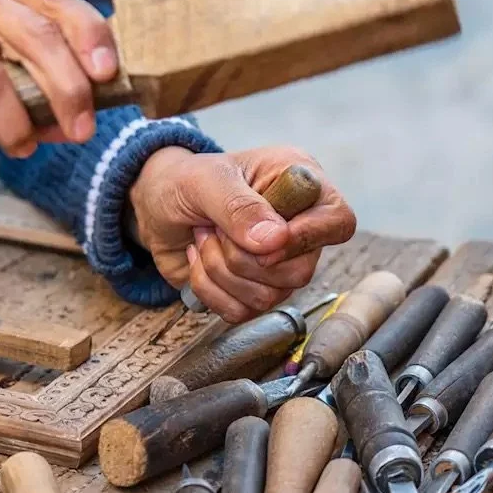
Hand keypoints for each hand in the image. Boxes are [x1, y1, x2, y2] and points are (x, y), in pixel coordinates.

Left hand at [128, 146, 355, 321]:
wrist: (154, 207)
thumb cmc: (183, 181)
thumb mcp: (204, 180)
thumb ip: (238, 206)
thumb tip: (275, 240)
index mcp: (299, 184)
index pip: (338, 220)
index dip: (306, 238)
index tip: (263, 240)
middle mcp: (297, 225)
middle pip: (300, 270)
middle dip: (241, 256)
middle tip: (212, 228)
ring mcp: (278, 262)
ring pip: (268, 296)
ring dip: (220, 270)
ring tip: (203, 237)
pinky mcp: (253, 289)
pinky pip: (241, 312)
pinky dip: (209, 289)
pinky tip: (199, 258)